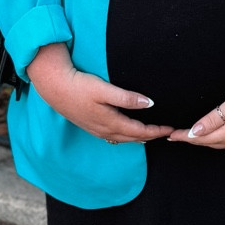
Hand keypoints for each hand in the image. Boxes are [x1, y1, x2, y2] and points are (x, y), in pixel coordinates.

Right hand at [25, 43, 172, 142]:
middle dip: (151, 136)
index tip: (171, 129)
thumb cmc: (79, 86)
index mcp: (111, 122)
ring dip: (139, 137)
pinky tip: (128, 132)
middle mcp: (104, 130)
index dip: (157, 131)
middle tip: (166, 133)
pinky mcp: (90, 125)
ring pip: (124, 139)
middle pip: (134, 138)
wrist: (54, 87)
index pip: (140, 131)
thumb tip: (149, 104)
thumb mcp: (104, 89)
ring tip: (152, 134)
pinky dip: (126, 136)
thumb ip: (127, 98)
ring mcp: (96, 129)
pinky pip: (114, 136)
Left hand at [170, 79, 224, 149]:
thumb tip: (195, 132)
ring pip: (219, 143)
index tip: (171, 135)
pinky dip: (217, 140)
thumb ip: (213, 119)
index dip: (185, 137)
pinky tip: (214, 136)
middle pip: (209, 143)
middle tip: (176, 137)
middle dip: (191, 141)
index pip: (201, 138)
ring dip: (204, 141)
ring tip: (191, 137)